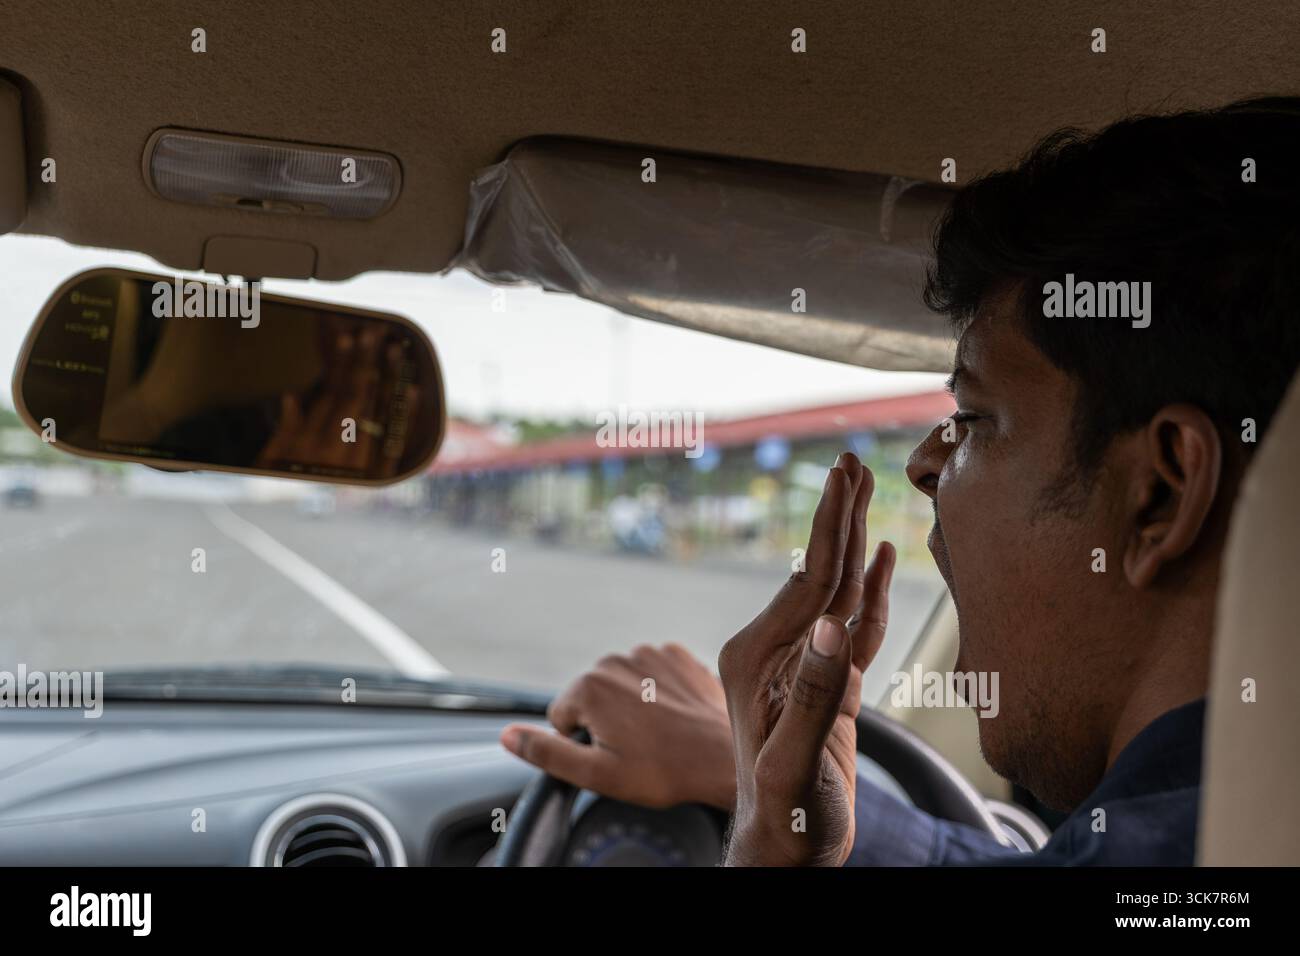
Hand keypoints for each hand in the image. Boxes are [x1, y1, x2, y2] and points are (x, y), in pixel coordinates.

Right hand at [500, 643, 736, 810]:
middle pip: (590, 695)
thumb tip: (506, 735)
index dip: (582, 742)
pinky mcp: (677, 653)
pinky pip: (652, 672)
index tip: (613, 755)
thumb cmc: (662, 771)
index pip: (562, 717)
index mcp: (588, 686)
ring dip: (631, 704)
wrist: (724, 757)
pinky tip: (674, 714)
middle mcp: (615, 659)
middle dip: (605, 720)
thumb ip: (546, 751)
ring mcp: (649, 652)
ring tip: (658, 733)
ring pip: (621, 683)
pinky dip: (657, 691)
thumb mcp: (595, 774)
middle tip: (636, 748)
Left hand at [718, 452, 894, 865]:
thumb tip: (832, 624)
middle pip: (818, 570)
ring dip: (852, 541)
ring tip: (862, 490)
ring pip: (835, 591)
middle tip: (850, 461)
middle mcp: (775, 653)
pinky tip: (878, 557)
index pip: (808, 579)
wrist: (786, 853)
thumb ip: (813, 697)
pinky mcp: (827, 684)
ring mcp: (802, 666)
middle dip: (836, 515)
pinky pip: (854, 625)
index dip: (830, 525)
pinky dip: (869, 590)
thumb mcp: (795, 765)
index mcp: (759, 659)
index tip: (844, 472)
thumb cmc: (786, 821)